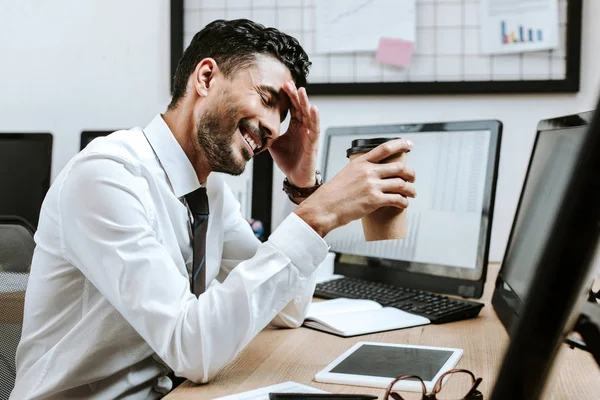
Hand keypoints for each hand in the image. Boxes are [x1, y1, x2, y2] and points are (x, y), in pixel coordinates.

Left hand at [268, 81, 319, 187]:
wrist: (294, 177)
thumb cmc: (287, 160)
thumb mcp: (274, 143)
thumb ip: (268, 132)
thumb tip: (253, 124)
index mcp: (295, 126)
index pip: (293, 108)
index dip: (289, 96)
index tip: (283, 85)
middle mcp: (303, 128)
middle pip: (300, 107)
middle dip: (295, 95)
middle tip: (288, 83)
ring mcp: (309, 134)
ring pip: (309, 115)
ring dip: (305, 102)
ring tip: (302, 91)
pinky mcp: (313, 143)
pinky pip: (315, 129)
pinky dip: (315, 119)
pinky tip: (314, 109)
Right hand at [294, 139, 415, 236]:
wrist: (324, 207)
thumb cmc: (332, 195)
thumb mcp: (345, 175)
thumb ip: (360, 173)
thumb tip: (372, 177)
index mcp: (360, 163)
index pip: (385, 148)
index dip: (400, 144)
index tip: (409, 144)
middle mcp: (368, 171)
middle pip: (399, 167)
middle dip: (410, 173)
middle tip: (412, 178)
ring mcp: (372, 185)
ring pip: (401, 184)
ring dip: (410, 190)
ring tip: (411, 193)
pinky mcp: (374, 200)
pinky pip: (397, 199)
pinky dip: (404, 202)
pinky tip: (404, 204)